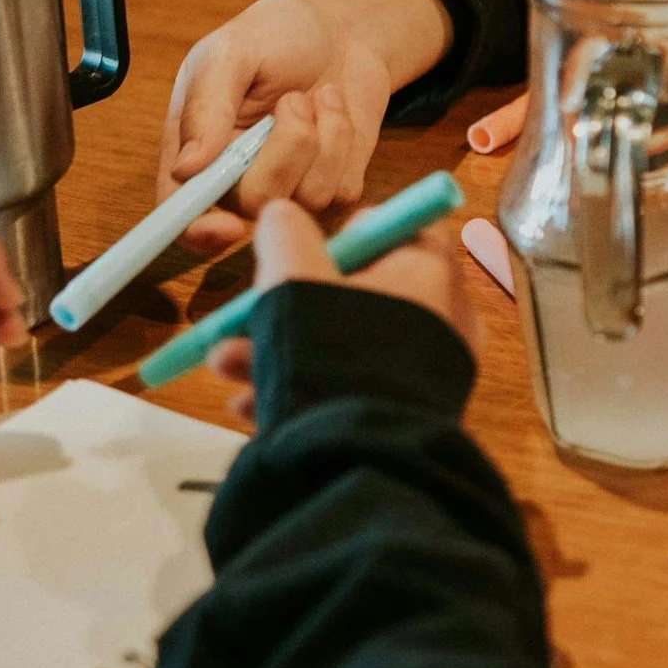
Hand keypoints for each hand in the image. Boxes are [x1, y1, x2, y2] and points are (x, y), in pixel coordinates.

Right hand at [158, 0, 452, 251]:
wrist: (340, 29)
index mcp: (195, 149)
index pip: (183, 215)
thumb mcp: (231, 53)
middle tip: (294, 100)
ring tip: (318, 97)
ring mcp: (289, 186)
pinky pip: (343, 190)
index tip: (228, 226)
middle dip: (286, 149)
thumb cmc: (275, 36)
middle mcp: (238, 178)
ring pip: (308, 199)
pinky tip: (336, 110)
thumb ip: (207, 106)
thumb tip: (188, 167)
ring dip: (324, 138)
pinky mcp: (333, 184)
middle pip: (256, 204)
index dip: (199, 233)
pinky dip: (346, 143)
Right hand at [206, 200, 477, 422]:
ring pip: (344, 345)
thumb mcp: (293, 279)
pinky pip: (353, 388)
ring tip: (226, 366)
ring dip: (277, 352)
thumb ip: (284, 236)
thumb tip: (282, 213)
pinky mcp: (408, 413)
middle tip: (240, 321)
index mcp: (431, 271)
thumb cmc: (330, 351)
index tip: (302, 250)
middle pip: (358, 292)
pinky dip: (304, 391)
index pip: (400, 229)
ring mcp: (428, 370)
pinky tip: (251, 407)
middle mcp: (442, 318)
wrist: (359, 454)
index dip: (347, 234)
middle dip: (285, 308)